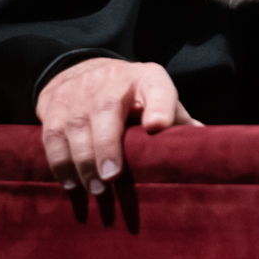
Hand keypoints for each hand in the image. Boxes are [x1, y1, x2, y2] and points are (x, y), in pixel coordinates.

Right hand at [36, 58, 200, 193]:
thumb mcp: (157, 99)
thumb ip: (177, 121)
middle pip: (106, 109)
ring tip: (94, 189)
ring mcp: (78, 91)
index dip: (159, 105)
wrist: (83, 69)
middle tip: (111, 179)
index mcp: (147, 79)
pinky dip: (58, 163)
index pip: (157, 87)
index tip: (158, 126)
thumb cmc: (131, 95)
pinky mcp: (52, 105)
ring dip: (81, 161)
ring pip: (74, 125)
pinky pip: (50, 136)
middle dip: (107, 145)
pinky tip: (70, 185)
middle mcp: (110, 80)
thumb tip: (208, 153)